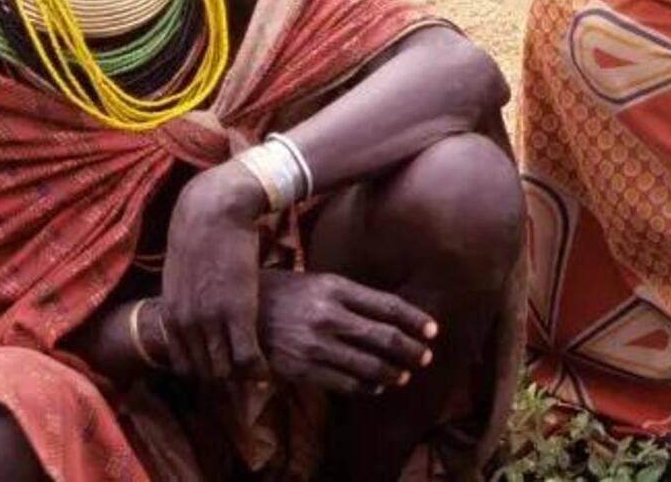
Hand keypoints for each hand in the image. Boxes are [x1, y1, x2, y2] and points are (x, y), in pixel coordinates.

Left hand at [161, 162, 268, 381]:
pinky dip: (259, 368)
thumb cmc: (200, 234)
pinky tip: (268, 368)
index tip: (224, 371)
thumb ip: (183, 295)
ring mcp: (211, 320)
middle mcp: (187, 323)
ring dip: (243, 377)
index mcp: (171, 314)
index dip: (205, 372)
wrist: (214, 211)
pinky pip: (248, 356)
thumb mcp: (181, 271)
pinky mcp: (239, 313)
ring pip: (226, 369)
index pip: (183, 364)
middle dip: (225, 381)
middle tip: (245, 380)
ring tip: (258, 374)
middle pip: (205, 371)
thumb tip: (190, 304)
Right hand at [257, 270, 438, 395]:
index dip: (415, 320)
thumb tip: (391, 313)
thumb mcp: (320, 282)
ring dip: (393, 373)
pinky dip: (367, 388)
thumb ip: (353, 296)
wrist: (237, 313)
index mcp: (337, 288)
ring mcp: (316, 345)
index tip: (433, 330)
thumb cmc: (285, 293)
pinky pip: (345, 383)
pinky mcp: (302, 369)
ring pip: (368, 365)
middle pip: (384, 337)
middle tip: (425, 357)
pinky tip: (376, 387)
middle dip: (410, 350)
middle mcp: (329, 316)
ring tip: (404, 375)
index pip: (388, 306)